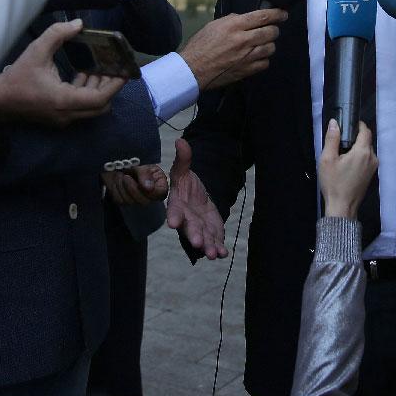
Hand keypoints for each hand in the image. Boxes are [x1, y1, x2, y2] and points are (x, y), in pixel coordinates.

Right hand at [0, 19, 124, 125]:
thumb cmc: (17, 77)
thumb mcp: (36, 50)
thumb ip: (57, 34)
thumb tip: (79, 23)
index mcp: (63, 100)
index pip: (100, 98)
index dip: (115, 86)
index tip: (125, 72)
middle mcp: (66, 114)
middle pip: (101, 105)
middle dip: (110, 87)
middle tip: (114, 68)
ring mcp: (63, 118)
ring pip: (92, 108)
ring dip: (98, 89)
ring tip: (99, 67)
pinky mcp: (59, 117)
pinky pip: (81, 108)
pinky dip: (86, 93)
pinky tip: (83, 74)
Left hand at [103, 163, 167, 204]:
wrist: (120, 165)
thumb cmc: (136, 164)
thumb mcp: (143, 166)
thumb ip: (146, 175)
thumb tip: (148, 188)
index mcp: (159, 186)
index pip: (160, 194)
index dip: (150, 191)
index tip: (140, 183)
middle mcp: (150, 197)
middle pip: (143, 201)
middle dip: (132, 188)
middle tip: (126, 176)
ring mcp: (137, 201)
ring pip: (130, 201)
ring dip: (122, 186)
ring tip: (121, 175)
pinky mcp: (125, 202)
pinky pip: (120, 200)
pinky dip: (116, 189)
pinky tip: (117, 181)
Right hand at [165, 138, 227, 258]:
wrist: (196, 196)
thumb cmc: (185, 184)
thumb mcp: (182, 170)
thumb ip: (183, 159)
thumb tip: (181, 141)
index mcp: (177, 205)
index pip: (174, 211)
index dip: (173, 217)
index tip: (172, 223)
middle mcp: (187, 219)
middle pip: (189, 228)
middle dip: (194, 236)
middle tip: (198, 243)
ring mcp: (199, 228)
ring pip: (203, 239)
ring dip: (208, 247)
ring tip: (213, 254)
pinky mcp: (211, 232)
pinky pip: (214, 242)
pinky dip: (219, 248)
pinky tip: (224, 254)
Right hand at [179, 8, 286, 89]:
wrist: (193, 69)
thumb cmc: (200, 46)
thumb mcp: (215, 25)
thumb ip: (233, 20)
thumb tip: (247, 19)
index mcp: (234, 26)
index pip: (263, 16)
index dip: (277, 14)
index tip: (282, 14)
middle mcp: (243, 40)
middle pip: (271, 32)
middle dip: (274, 29)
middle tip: (271, 29)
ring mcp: (247, 56)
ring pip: (271, 47)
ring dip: (268, 44)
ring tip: (262, 44)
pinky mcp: (247, 70)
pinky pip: (265, 63)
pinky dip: (263, 59)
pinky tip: (256, 57)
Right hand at [318, 119, 376, 217]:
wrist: (342, 207)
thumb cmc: (334, 183)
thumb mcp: (327, 159)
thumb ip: (332, 139)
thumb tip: (335, 122)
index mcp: (363, 152)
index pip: (365, 131)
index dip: (358, 125)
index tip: (347, 124)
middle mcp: (372, 158)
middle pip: (366, 140)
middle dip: (355, 137)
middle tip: (340, 141)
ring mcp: (373, 168)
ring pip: (367, 150)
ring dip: (357, 148)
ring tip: (341, 154)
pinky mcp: (371, 175)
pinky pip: (367, 160)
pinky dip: (359, 157)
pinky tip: (347, 164)